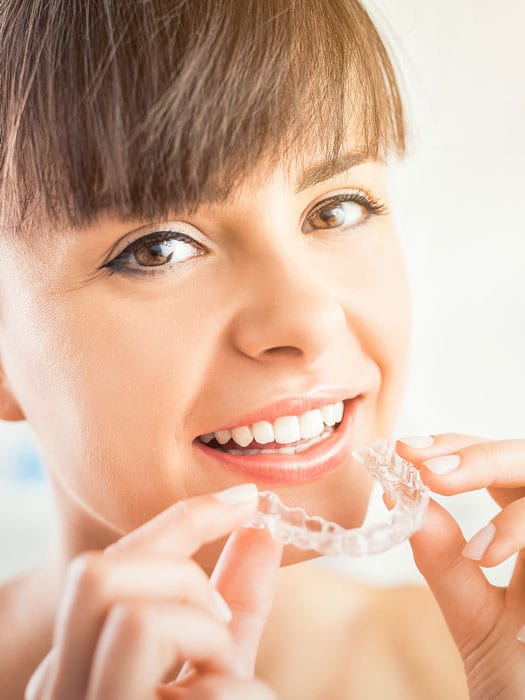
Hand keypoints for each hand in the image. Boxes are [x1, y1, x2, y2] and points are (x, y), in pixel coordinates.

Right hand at [25, 484, 281, 699]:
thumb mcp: (219, 672)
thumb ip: (234, 604)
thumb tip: (260, 530)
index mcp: (79, 663)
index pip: (112, 562)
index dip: (183, 517)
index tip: (246, 497)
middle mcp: (64, 694)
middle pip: (97, 574)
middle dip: (179, 573)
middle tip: (218, 622)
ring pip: (137, 620)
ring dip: (207, 637)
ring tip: (225, 678)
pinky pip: (201, 695)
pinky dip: (241, 693)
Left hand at [396, 434, 524, 699]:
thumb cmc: (517, 675)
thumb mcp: (473, 614)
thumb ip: (441, 559)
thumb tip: (399, 498)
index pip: (493, 466)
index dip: (454, 447)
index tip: (405, 451)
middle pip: (523, 458)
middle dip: (474, 454)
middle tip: (424, 468)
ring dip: (495, 479)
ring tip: (446, 503)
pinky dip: (521, 529)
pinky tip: (486, 555)